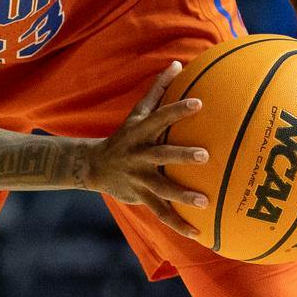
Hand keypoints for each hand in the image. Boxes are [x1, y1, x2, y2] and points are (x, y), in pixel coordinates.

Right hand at [84, 61, 210, 238]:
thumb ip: (157, 90)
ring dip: (182, 195)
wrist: (93, 167)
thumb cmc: (124, 136)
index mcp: (139, 133)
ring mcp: (139, 178)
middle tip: (204, 156)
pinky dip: (179, 224)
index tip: (199, 103)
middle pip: (160, 155)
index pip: (159, 118)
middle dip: (180, 156)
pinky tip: (199, 233)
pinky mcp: (140, 197)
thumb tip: (178, 63)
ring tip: (204, 201)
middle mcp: (138, 156)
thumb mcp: (136, 114)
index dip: (177, 110)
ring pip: (161, 188)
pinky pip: (161, 213)